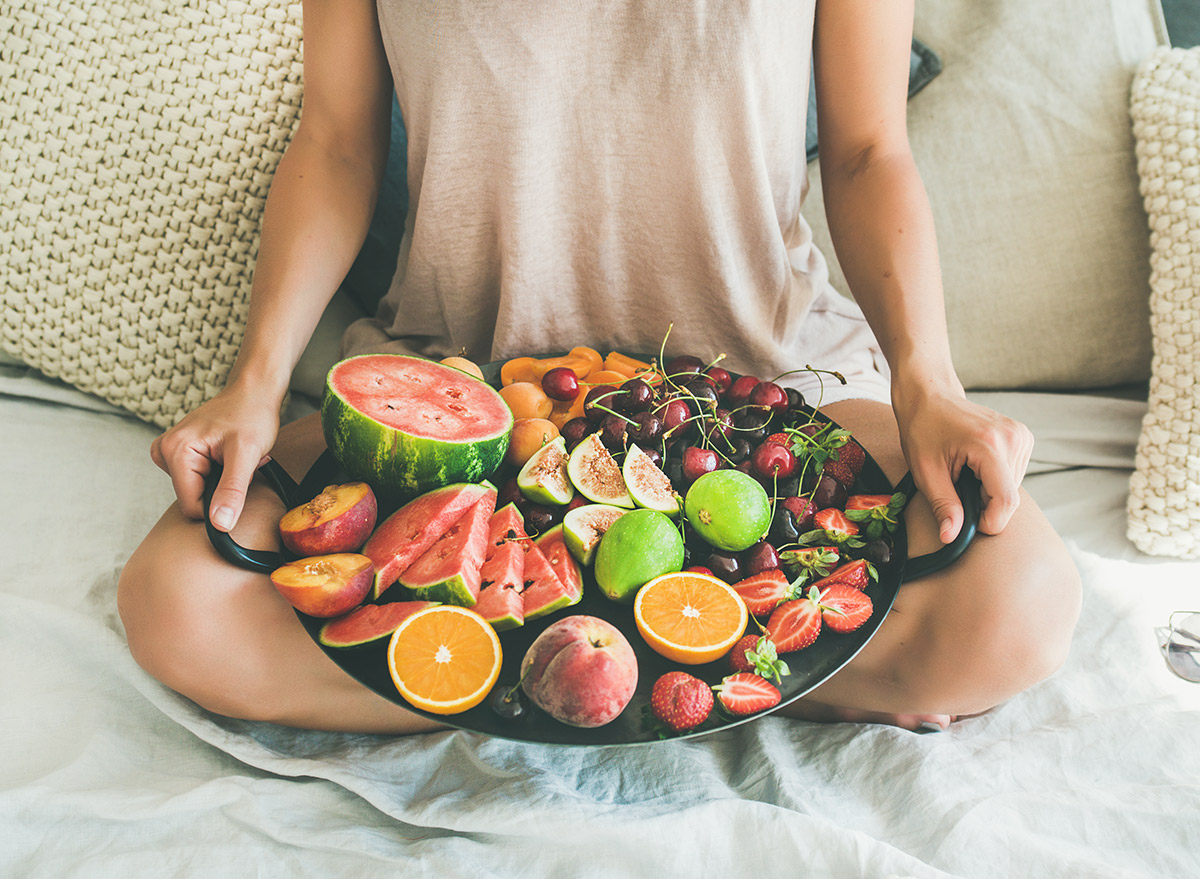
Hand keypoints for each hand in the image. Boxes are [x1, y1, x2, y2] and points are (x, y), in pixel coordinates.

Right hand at [149, 382, 281, 531]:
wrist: (253, 391)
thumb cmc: (252, 414)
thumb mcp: (246, 454)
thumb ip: (232, 491)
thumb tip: (219, 525)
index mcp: (174, 451)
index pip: (192, 506)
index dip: (221, 504)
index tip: (241, 480)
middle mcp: (164, 451)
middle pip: (193, 498)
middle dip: (222, 488)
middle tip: (240, 463)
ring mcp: (169, 452)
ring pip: (198, 490)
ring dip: (222, 480)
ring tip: (234, 456)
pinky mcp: (179, 453)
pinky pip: (198, 479)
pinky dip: (219, 472)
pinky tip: (228, 455)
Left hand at [893, 384, 1033, 542]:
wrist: (930, 395)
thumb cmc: (922, 428)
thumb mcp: (926, 471)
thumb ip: (943, 505)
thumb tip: (951, 537)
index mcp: (990, 445)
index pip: (1006, 501)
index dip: (989, 522)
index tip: (968, 523)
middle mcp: (1013, 438)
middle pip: (1009, 497)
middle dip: (984, 504)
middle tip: (955, 488)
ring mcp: (1021, 435)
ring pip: (1013, 488)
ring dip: (988, 492)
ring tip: (963, 473)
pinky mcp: (1022, 437)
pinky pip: (1014, 474)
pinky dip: (994, 480)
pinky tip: (975, 466)